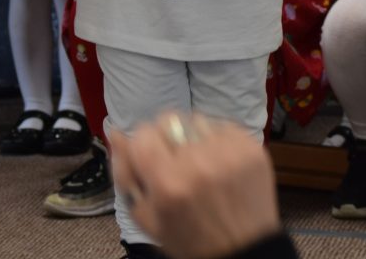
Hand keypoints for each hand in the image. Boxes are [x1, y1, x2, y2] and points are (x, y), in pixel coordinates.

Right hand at [109, 112, 280, 258]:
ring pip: (195, 118)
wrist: (244, 249)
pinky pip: (222, 125)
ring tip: (198, 162)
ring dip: (191, 135)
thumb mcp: (148, 217)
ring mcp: (227, 151)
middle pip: (168, 119)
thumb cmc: (189, 238)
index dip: (142, 144)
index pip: (143, 133)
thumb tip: (115, 133)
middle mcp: (198, 161)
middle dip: (165, 136)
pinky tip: (218, 162)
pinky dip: (216, 139)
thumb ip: (126, 174)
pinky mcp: (249, 145)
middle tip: (173, 159)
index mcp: (168, 183)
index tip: (150, 158)